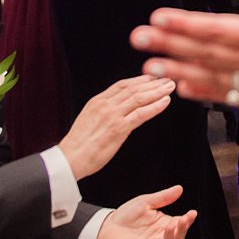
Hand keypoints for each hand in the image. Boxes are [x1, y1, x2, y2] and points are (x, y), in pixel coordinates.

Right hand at [57, 75, 175, 178]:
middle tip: (168, 79)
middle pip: (133, 88)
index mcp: (97, 101)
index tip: (153, 78)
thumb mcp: (89, 120)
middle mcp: (105, 105)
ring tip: (170, 87)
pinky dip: (155, 106)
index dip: (140, 80)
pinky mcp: (118, 129)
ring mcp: (112, 116)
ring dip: (157, 91)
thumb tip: (118, 110)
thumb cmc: (79, 145)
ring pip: (139, 98)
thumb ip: (103, 112)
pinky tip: (165, 102)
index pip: (122, 84)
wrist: (69, 159)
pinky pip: (141, 114)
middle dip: (152, 83)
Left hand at [96, 185, 197, 238]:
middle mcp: (160, 237)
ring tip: (170, 228)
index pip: (180, 224)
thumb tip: (179, 189)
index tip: (192, 213)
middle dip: (181, 230)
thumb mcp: (146, 202)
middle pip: (177, 238)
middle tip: (182, 221)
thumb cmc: (126, 215)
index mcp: (164, 224)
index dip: (187, 220)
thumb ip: (163, 197)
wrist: (106, 226)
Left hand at [131, 0, 238, 111]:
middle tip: (138, 40)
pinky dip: (204, 94)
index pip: (217, 30)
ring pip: (211, 78)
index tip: (158, 19)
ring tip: (149, 67)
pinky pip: (229, 97)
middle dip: (170, 46)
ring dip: (178, 71)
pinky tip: (184, 90)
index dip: (185, 25)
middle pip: (206, 53)